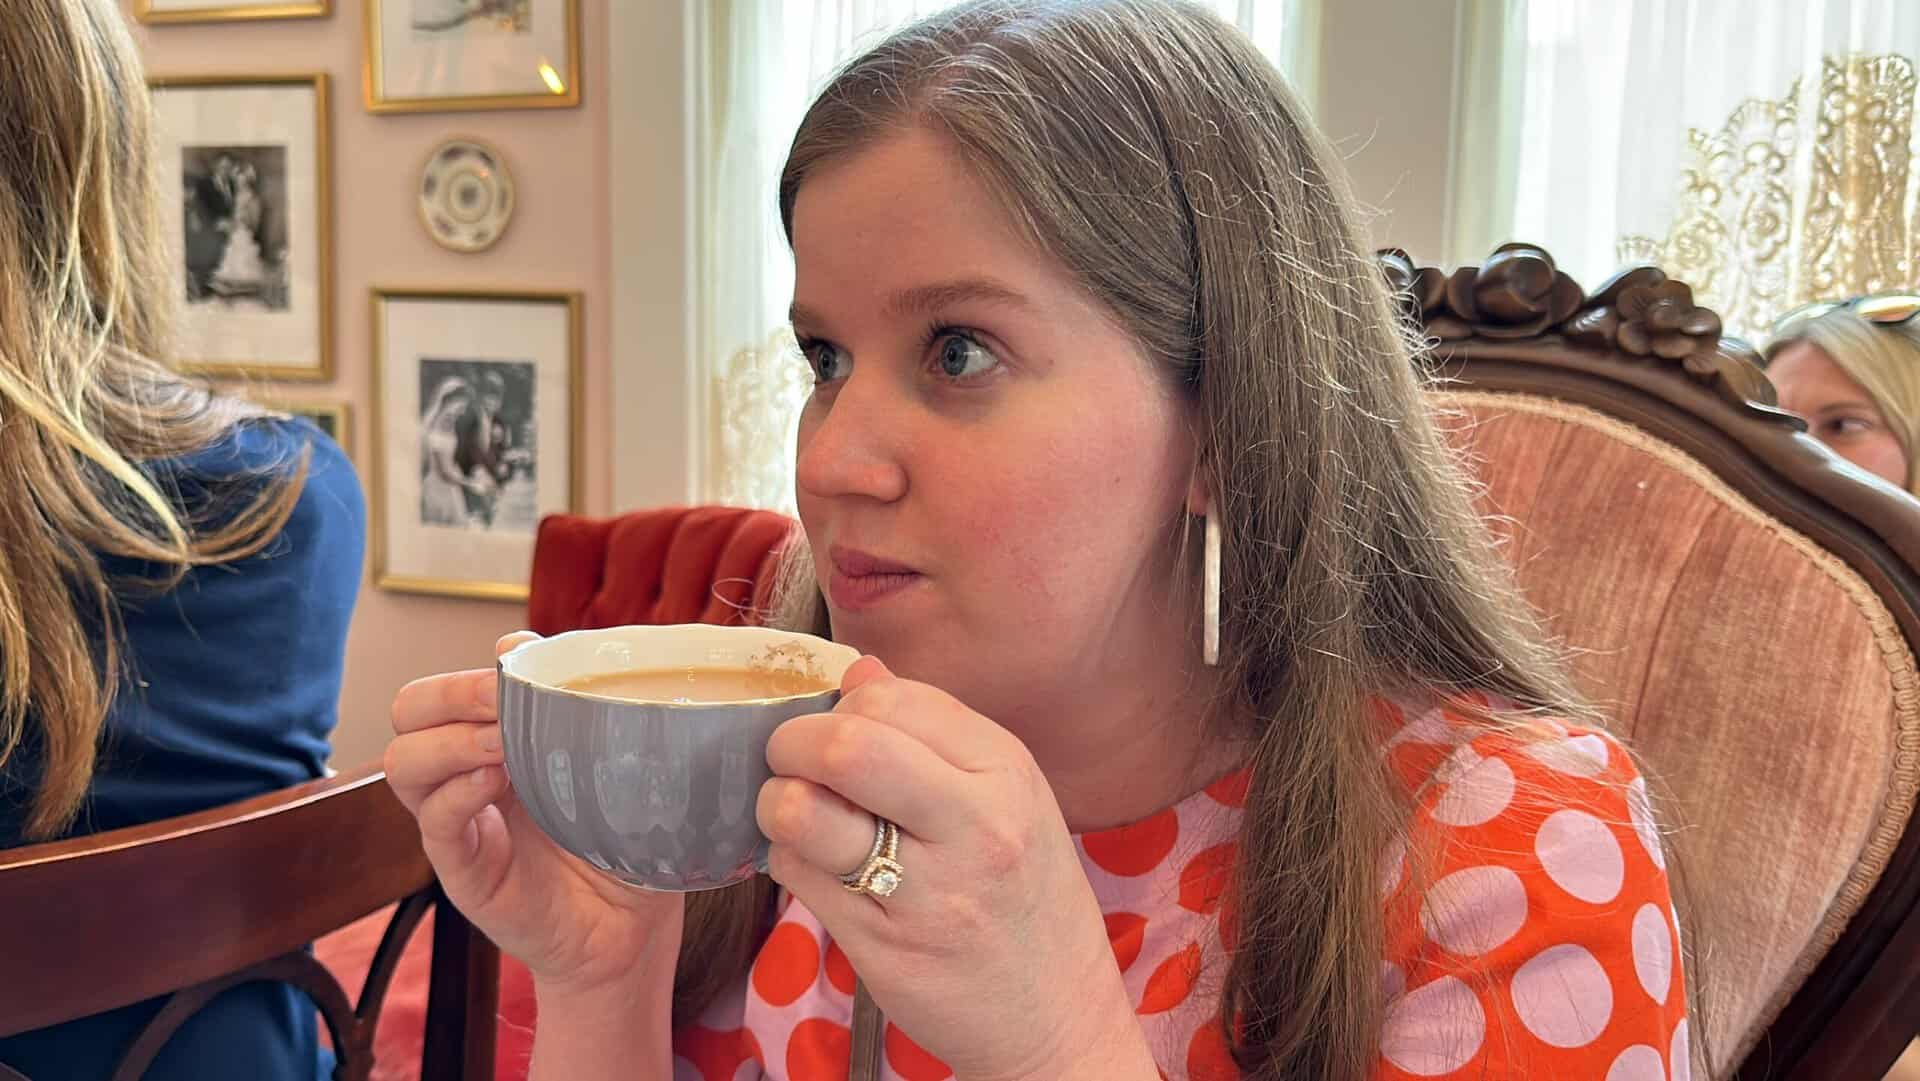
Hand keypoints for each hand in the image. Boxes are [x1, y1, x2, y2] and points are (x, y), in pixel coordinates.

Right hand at [384, 632, 683, 996]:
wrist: (633, 922)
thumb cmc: (620, 834)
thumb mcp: (601, 760)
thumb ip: (570, 707)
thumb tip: (520, 647)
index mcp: (493, 740)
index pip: (443, 690)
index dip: (470, 673)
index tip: (518, 668)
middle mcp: (464, 773)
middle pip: (410, 712)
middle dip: (450, 694)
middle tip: (500, 700)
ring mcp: (458, 821)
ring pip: (404, 762)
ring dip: (451, 741)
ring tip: (500, 744)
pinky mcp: (463, 870)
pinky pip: (434, 823)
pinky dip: (457, 794)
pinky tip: (493, 783)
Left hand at [756, 659, 1155, 1080]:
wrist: (1057, 1013)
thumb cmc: (1026, 895)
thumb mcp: (1010, 797)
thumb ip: (933, 732)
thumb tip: (857, 672)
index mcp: (1006, 770)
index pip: (892, 698)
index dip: (844, 705)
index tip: (839, 727)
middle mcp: (973, 824)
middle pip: (846, 746)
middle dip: (793, 741)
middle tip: (790, 758)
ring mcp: (926, 891)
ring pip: (804, 811)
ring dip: (777, 802)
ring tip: (792, 810)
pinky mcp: (882, 946)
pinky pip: (798, 874)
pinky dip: (787, 856)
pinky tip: (812, 862)